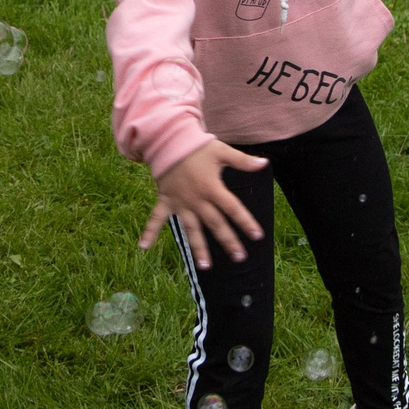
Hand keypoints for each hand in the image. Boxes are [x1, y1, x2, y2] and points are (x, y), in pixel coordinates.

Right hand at [139, 140, 267, 268]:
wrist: (169, 141)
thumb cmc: (197, 147)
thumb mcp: (222, 151)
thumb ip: (243, 161)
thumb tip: (265, 164)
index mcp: (212, 188)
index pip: (232, 208)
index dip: (245, 221)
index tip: (257, 236)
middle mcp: (197, 199)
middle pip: (215, 223)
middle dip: (228, 240)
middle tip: (239, 257)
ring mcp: (180, 203)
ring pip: (191, 229)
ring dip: (197, 248)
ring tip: (205, 266)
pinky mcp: (166, 201)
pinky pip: (156, 218)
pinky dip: (149, 232)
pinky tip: (143, 247)